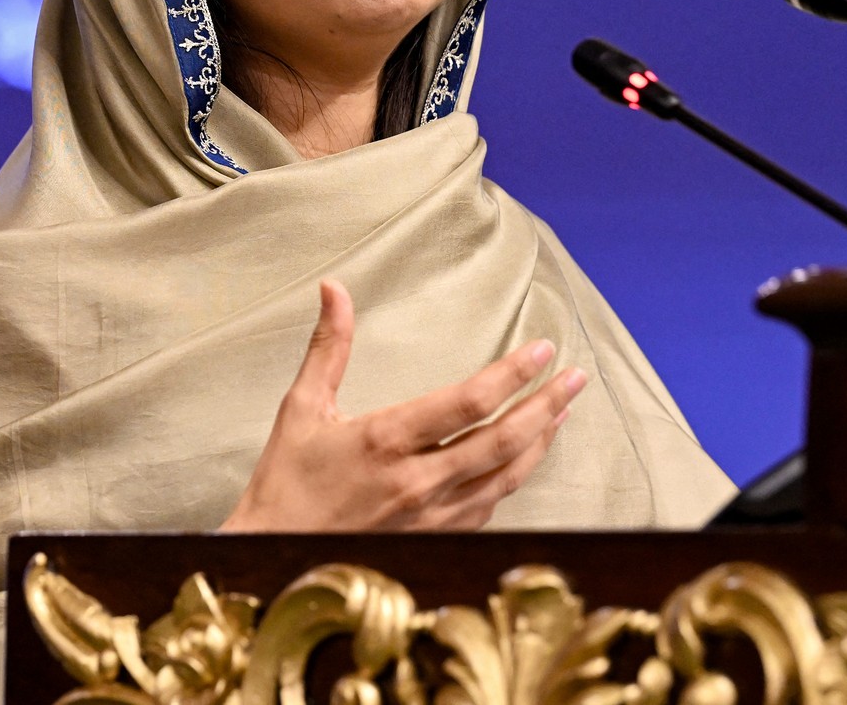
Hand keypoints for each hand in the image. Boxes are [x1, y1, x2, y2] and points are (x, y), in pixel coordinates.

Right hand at [217, 279, 585, 530]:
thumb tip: (335, 289)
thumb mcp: (301, 407)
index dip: (513, 374)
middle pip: (502, 441)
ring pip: (504, 478)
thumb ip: (329, 346)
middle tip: (577, 378)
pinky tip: (524, 458)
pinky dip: (513, 478)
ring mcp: (430, 517)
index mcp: (386, 441)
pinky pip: (488, 507)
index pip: (468, 402)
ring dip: (540, 442)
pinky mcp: (432, 540)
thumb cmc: (285, 482)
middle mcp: (417, 481)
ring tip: (562, 412)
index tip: (542, 350)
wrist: (269, 557)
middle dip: (547, 405)